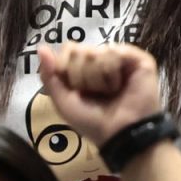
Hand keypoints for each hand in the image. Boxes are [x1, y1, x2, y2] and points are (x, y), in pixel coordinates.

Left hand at [37, 42, 163, 148]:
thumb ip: (49, 74)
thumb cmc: (92, 120)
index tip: (77, 90)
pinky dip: (111, 73)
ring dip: (97, 78)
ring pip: (94, 52)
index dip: (67, 70)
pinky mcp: (138, 59)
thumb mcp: (63, 100)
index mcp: (84, 65)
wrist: (119, 134)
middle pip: (78, 50)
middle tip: (97, 94)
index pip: (68, 49)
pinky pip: (113, 52)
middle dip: (82, 76)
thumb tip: (41, 47)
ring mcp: (121, 57)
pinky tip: (120, 86)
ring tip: (110, 92)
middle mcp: (102, 57)